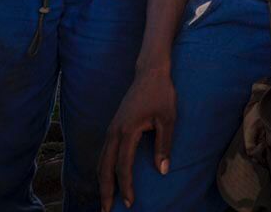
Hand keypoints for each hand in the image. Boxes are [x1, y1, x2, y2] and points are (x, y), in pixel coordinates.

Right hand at [98, 66, 176, 210]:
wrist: (150, 72)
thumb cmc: (162, 94)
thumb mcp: (168, 119)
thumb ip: (164, 145)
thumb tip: (163, 171)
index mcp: (127, 131)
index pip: (123, 166)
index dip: (125, 186)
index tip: (129, 203)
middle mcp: (114, 132)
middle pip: (104, 167)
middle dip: (106, 190)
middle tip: (107, 210)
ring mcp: (111, 129)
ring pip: (101, 160)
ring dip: (102, 181)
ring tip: (106, 199)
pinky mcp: (113, 127)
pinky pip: (104, 152)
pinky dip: (103, 168)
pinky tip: (108, 177)